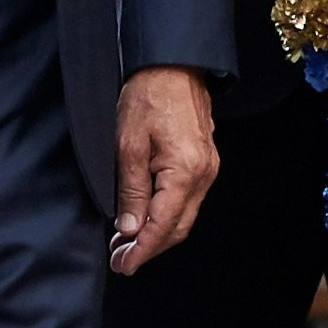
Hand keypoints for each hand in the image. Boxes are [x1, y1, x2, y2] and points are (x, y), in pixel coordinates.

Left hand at [110, 66, 217, 274]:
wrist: (173, 62)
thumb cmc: (149, 95)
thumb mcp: (128, 144)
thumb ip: (131, 191)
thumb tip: (129, 229)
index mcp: (185, 171)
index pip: (162, 226)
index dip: (141, 251)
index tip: (122, 265)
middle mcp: (203, 173)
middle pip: (178, 227)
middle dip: (149, 247)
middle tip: (119, 257)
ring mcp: (208, 167)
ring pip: (184, 215)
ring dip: (157, 232)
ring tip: (126, 240)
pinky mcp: (205, 159)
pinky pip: (188, 198)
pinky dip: (167, 213)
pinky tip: (145, 215)